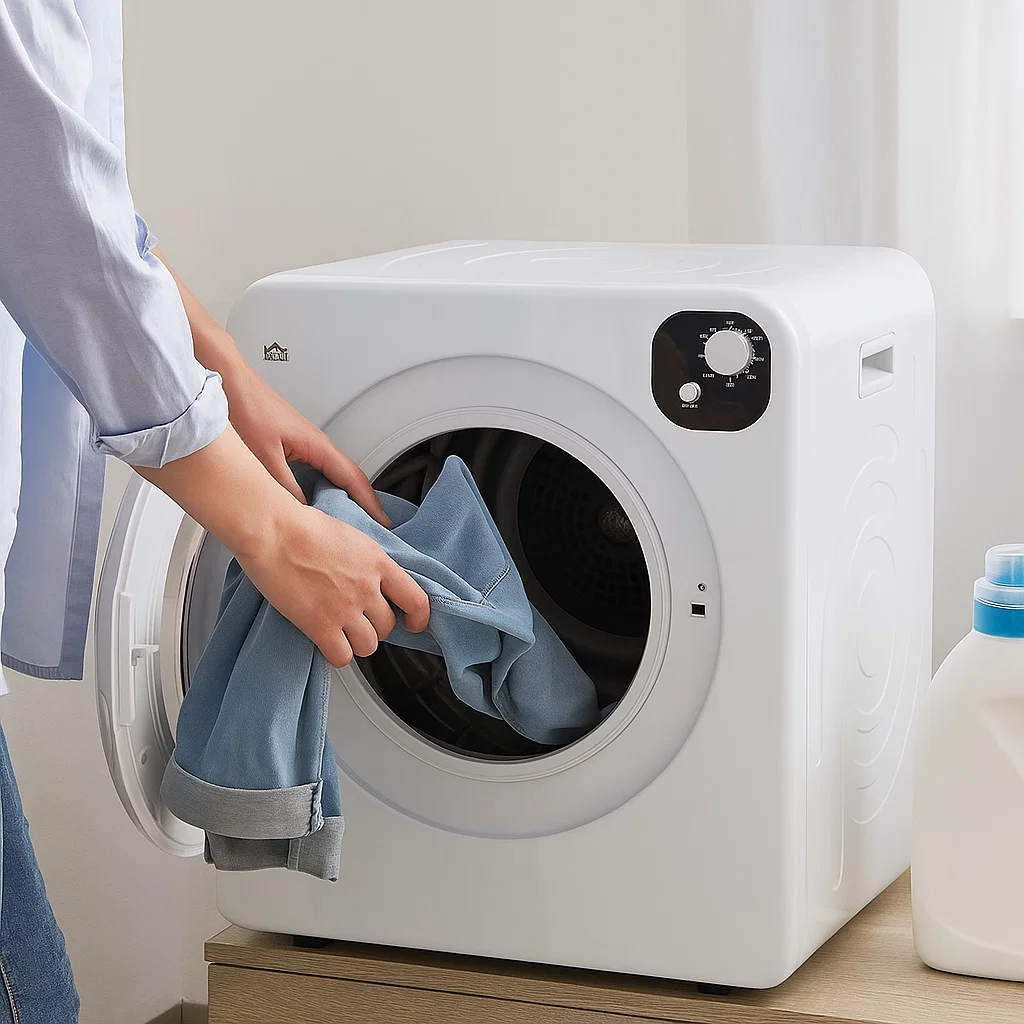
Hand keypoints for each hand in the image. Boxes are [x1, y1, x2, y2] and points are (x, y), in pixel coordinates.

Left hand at [224, 353, 389, 524]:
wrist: (232, 384)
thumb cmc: (247, 409)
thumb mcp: (264, 458)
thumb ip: (285, 488)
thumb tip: (301, 512)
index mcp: (317, 445)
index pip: (354, 479)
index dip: (371, 503)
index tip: (383, 523)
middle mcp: (318, 444)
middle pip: (351, 478)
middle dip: (366, 504)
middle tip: (373, 530)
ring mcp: (308, 445)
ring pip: (336, 476)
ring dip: (348, 498)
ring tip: (352, 522)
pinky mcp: (296, 446)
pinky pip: (321, 473)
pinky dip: (329, 490)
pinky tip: (320, 503)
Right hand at [241, 501, 429, 666]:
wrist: (271, 531)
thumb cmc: (302, 526)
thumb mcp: (351, 535)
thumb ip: (370, 559)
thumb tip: (378, 574)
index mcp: (378, 563)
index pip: (416, 600)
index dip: (419, 618)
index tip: (414, 623)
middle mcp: (367, 587)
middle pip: (388, 626)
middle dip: (375, 627)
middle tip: (360, 621)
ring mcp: (345, 608)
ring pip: (369, 646)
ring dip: (358, 643)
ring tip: (343, 633)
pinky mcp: (320, 625)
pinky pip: (342, 657)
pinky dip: (337, 654)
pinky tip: (328, 643)